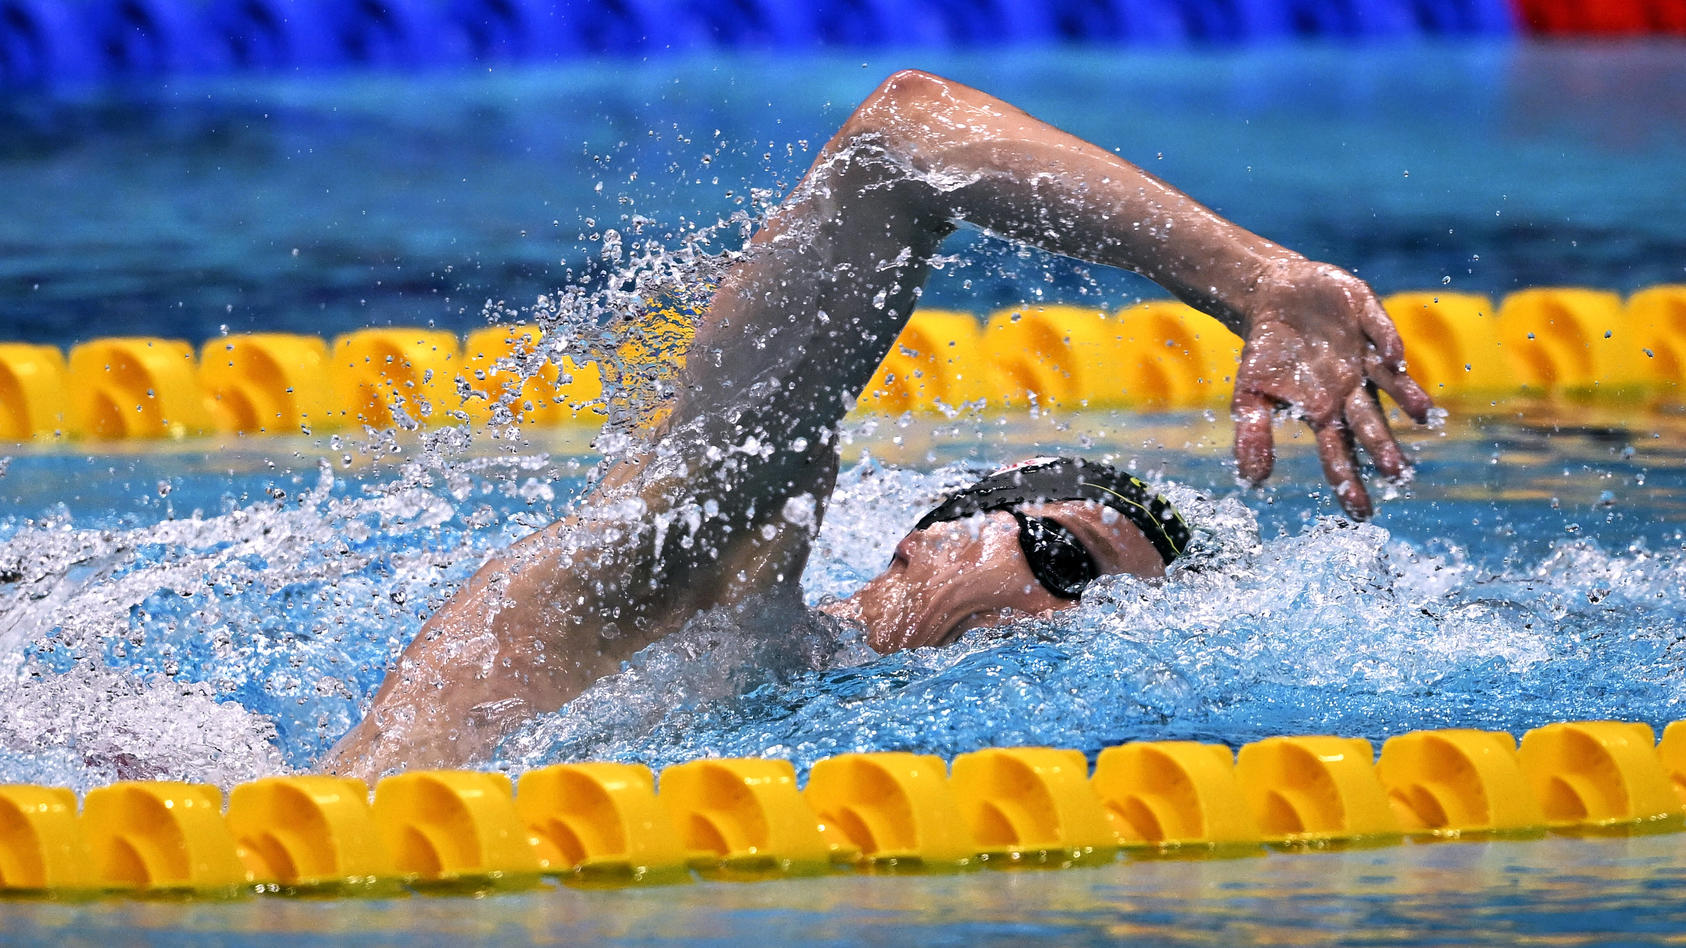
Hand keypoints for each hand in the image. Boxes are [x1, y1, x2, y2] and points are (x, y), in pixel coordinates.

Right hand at [1230, 257, 1434, 518]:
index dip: (1349, 481)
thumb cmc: (1266, 351)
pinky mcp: (1366, 316)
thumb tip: (1252, 482)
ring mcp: (1362, 353)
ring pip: (1389, 380)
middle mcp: (1350, 387)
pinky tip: (1393, 357)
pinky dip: (1387, 343)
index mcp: (1324, 410)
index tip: (1361, 514)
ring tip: (1423, 416)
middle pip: (1369, 422)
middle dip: (1383, 447)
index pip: (1339, 453)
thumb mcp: (1250, 395)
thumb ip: (1253, 435)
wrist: (1273, 296)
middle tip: (1398, 475)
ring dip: (1406, 397)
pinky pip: (1379, 330)